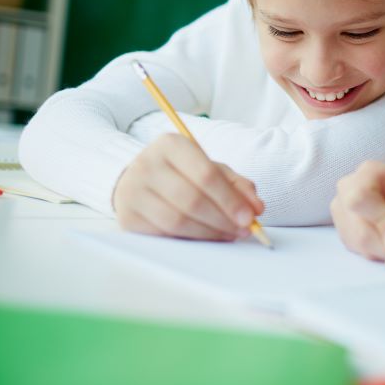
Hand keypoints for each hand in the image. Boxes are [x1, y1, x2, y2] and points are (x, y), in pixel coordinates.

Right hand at [113, 133, 263, 240]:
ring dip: (209, 233)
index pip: (206, 174)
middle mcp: (147, 164)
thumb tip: (257, 207)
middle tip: (244, 230)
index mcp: (171, 145)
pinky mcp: (127, 217)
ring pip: (177, 220)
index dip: (230, 199)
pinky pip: (164, 235)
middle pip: (192, 200)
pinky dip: (190, 240)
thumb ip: (237, 184)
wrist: (137, 180)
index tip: (250, 217)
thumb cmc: (182, 173)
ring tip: (229, 235)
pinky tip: (207, 238)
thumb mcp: (210, 168)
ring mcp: (132, 191)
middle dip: (223, 219)